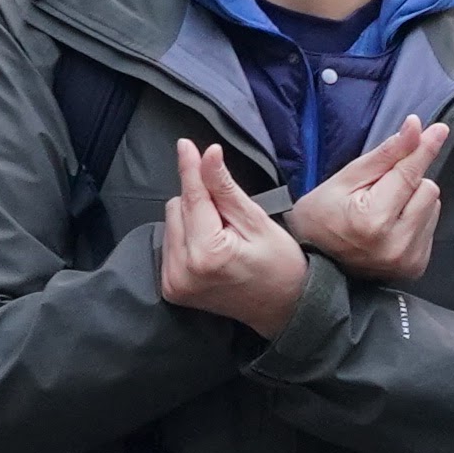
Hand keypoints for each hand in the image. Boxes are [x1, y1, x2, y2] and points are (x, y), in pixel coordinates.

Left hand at [150, 134, 311, 334]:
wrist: (284, 308)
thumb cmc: (280, 265)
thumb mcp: (257, 222)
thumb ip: (225, 188)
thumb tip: (207, 154)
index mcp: (207, 254)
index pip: (192, 198)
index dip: (191, 168)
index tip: (185, 144)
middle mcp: (182, 271)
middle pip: (177, 208)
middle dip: (201, 204)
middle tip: (230, 221)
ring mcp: (174, 283)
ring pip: (171, 223)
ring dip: (192, 221)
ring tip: (222, 238)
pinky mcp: (171, 289)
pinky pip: (170, 244)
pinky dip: (187, 239)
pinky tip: (210, 250)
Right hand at [287, 115, 449, 289]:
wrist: (310, 265)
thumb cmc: (319, 219)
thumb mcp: (344, 180)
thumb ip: (385, 155)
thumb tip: (415, 128)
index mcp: (373, 220)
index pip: (409, 174)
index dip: (424, 149)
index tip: (439, 129)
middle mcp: (395, 244)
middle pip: (428, 188)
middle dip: (408, 181)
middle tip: (378, 191)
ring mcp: (407, 260)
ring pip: (432, 206)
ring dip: (413, 201)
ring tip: (382, 211)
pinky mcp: (415, 267)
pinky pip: (430, 227)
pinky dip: (415, 220)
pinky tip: (390, 226)